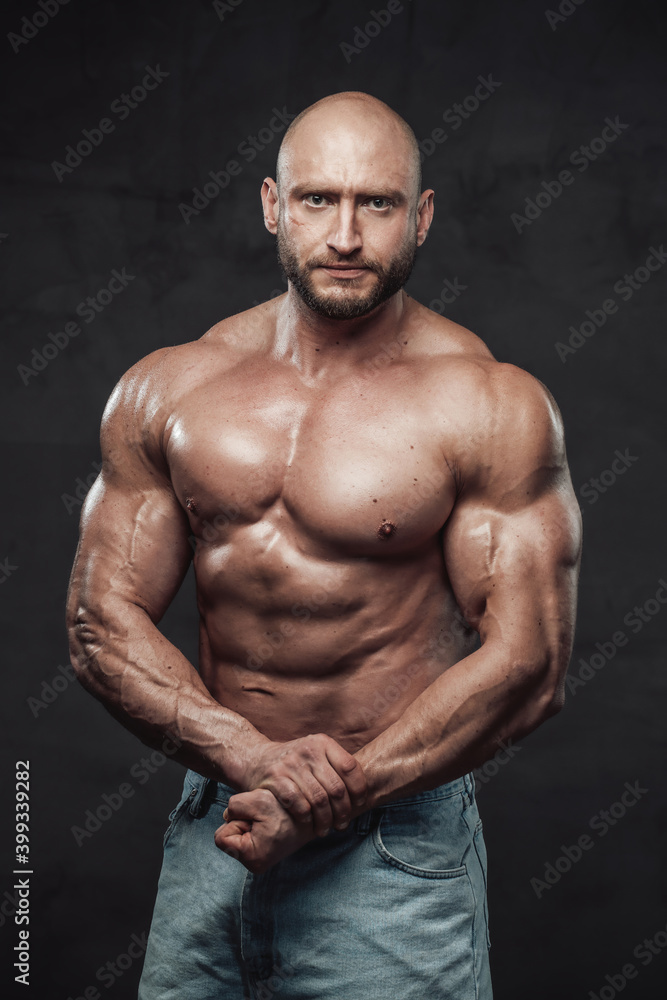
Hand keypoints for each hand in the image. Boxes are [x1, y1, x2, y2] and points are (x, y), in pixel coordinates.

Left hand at [214, 788, 313, 872]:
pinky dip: (255, 826)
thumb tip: (227, 817)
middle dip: (242, 822)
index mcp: (253, 856)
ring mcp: (260, 861)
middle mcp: (256, 865)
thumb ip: (234, 806)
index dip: (236, 821)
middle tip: (266, 820)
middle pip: (228, 836)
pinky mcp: (264, 853)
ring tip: (270, 821)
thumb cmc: (287, 807)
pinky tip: (270, 825)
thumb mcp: (256, 800)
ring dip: (250, 822)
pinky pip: (246, 835)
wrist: (315, 813)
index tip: (257, 821)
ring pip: (237, 834)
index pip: (221, 838)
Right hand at [242, 733, 366, 836]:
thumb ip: (336, 767)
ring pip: (319, 800)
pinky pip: (299, 805)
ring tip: (326, 829)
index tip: (359, 804)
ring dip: (325, 821)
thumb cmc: (295, 764)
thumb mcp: (316, 755)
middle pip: (336, 788)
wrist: (257, 760)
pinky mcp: (276, 778)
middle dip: (342, 812)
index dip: (359, 789)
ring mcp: (291, 764)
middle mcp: (308, 750)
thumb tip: (364, 793)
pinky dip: (307, 819)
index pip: (350, 767)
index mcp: (323, 743)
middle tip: (342, 824)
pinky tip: (308, 824)